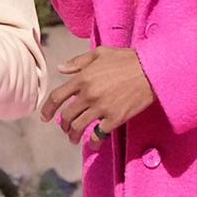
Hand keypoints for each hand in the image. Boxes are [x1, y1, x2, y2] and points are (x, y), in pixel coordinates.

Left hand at [39, 46, 154, 144]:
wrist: (151, 70)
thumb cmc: (127, 59)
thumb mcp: (100, 53)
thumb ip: (78, 62)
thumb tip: (60, 69)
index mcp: (82, 78)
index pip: (57, 97)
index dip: (48, 109)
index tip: (45, 118)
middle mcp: (88, 94)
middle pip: (66, 116)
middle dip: (63, 125)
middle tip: (65, 129)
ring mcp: (101, 108)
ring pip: (79, 127)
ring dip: (73, 135)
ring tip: (74, 139)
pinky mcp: (115, 118)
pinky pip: (98, 135)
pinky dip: (93, 141)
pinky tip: (92, 143)